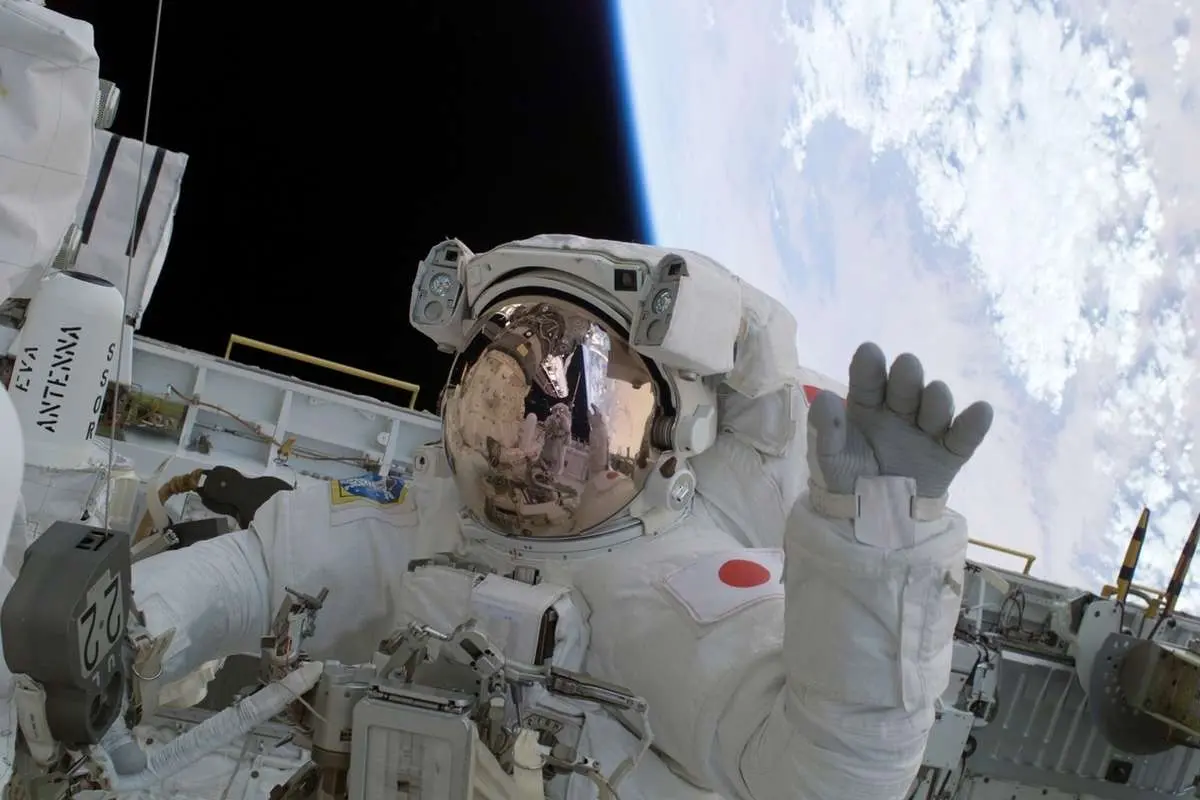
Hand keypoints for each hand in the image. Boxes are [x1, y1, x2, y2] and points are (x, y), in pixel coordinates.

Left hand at [809, 342, 992, 498]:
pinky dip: (974, 425)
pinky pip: (964, 437)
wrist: (871, 520)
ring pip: (936, 407)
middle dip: (907, 376)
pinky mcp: (948, 454)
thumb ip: (826, 430)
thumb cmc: (846, 480)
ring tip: (934, 394)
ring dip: (937, 399)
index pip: (868, 382)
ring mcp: (925, 431)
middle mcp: (898, 412)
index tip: (869, 352)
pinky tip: (981, 411)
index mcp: (867, 406)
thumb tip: (825, 398)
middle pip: (906, 387)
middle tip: (907, 366)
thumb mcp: (828, 458)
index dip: (869, 367)